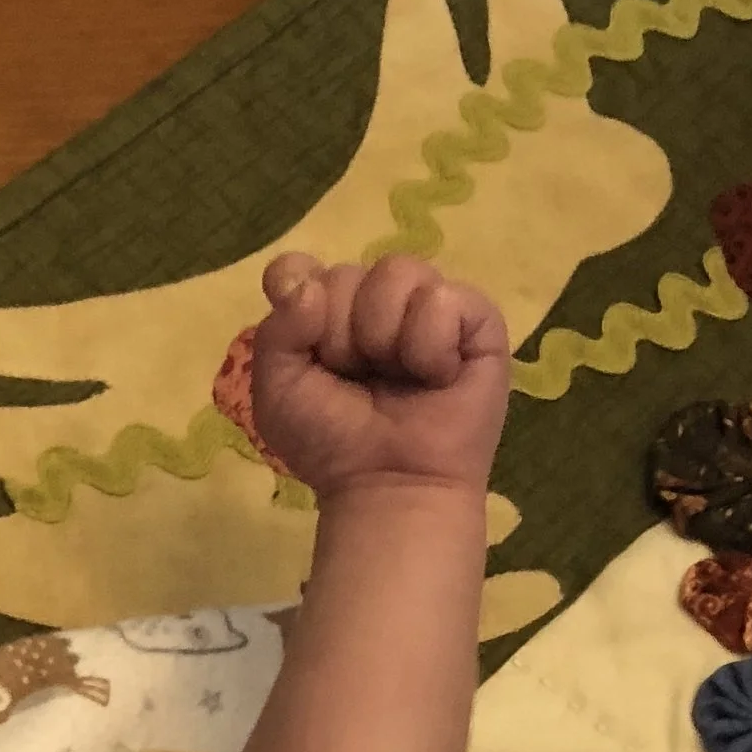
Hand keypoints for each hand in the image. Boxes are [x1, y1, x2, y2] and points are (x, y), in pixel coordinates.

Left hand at [249, 251, 509, 501]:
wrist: (388, 483)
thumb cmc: (333, 445)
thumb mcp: (279, 394)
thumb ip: (277, 332)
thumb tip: (309, 285)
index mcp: (324, 316)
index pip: (298, 268)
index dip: (295, 287)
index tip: (304, 331)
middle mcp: (373, 303)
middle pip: (345, 273)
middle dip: (339, 334)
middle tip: (354, 378)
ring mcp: (425, 306)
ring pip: (396, 271)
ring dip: (383, 334)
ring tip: (394, 376)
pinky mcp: (475, 317)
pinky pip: (443, 297)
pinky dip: (430, 343)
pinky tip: (434, 376)